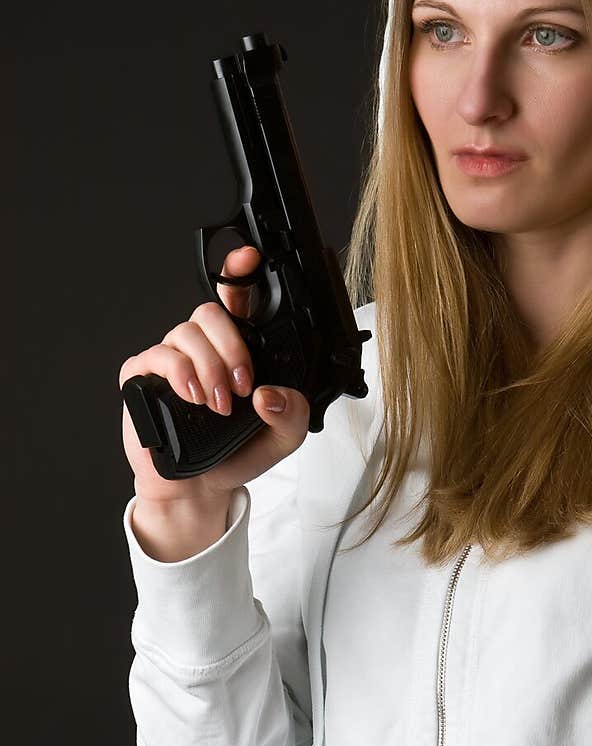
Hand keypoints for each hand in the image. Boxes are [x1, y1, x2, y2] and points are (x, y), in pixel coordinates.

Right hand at [119, 245, 309, 508]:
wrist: (201, 487)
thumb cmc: (238, 452)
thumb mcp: (284, 437)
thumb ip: (294, 413)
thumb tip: (271, 394)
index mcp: (236, 347)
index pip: (236, 298)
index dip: (239, 272)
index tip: (249, 259)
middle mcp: (202, 345)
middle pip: (211, 313)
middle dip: (232, 347)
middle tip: (244, 386)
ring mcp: (170, 358)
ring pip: (185, 333)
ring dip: (209, 367)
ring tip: (219, 403)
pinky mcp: (143, 377)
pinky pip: (156, 356)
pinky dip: (179, 373)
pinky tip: (193, 396)